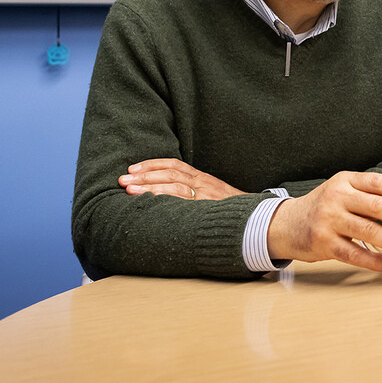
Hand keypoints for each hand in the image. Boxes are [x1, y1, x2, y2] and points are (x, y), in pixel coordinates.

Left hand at [119, 158, 245, 200]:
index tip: (133, 168)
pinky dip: (166, 199)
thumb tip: (168, 193)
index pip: (174, 165)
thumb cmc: (232, 209)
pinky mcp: (208, 207)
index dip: (152, 165)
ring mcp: (206, 195)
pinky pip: (185, 201)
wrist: (258, 217)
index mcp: (202, 178)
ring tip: (130, 190)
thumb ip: (195, 192)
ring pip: (174, 186)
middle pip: (170, 173)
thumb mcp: (214, 195)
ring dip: (149, 187)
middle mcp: (203, 183)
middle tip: (123, 179)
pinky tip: (151, 202)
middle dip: (144, 175)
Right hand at [266, 171, 381, 273]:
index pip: (378, 182)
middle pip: (377, 206)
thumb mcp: (343, 191)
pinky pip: (355, 254)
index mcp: (346, 180)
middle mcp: (337, 197)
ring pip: (368, 232)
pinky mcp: (324, 243)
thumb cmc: (325, 207)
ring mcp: (329, 220)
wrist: (287, 224)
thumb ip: (370, 196)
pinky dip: (376, 261)